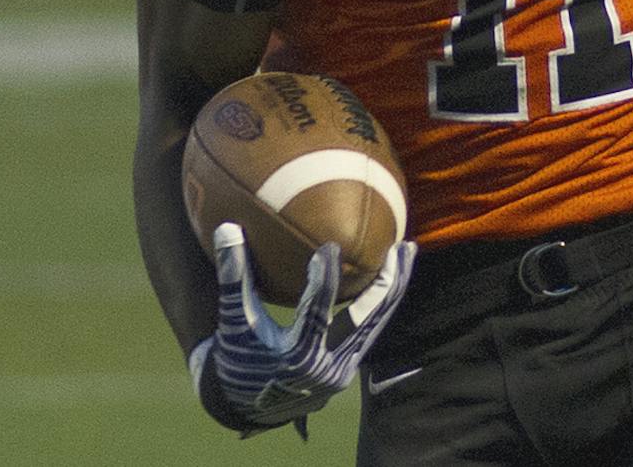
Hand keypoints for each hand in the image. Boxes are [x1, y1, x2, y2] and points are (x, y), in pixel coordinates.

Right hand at [190, 223, 414, 436]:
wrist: (243, 405)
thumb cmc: (234, 357)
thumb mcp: (232, 320)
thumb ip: (233, 277)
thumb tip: (226, 228)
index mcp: (296, 357)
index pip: (316, 313)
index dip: (323, 279)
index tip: (331, 246)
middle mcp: (326, 367)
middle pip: (366, 321)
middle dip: (387, 283)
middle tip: (400, 245)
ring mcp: (341, 372)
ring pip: (375, 326)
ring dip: (392, 289)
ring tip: (406, 251)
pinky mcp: (346, 371)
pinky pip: (369, 332)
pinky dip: (379, 304)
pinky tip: (387, 276)